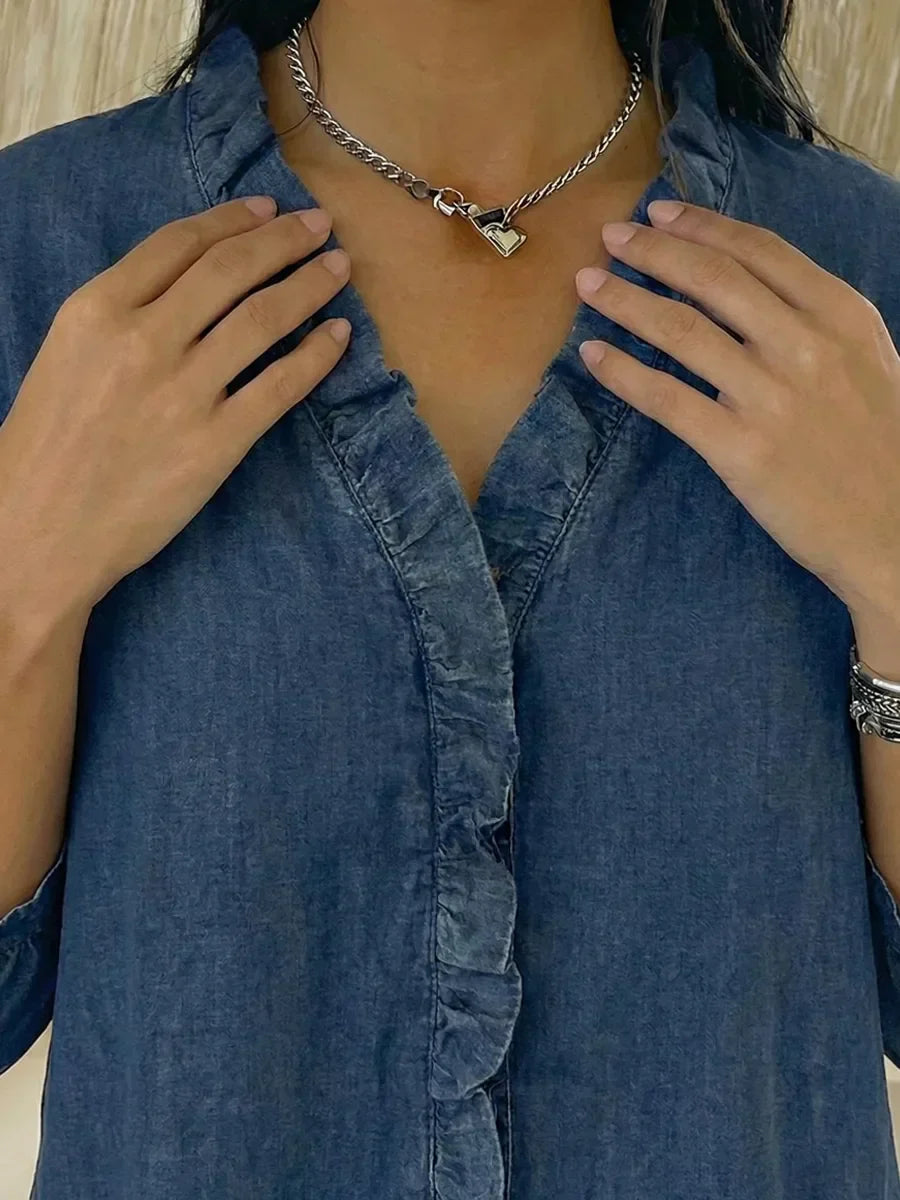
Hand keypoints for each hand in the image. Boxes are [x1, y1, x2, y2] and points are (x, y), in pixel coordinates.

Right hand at [0, 196, 350, 620]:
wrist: (39, 532)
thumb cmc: (46, 446)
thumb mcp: (66, 355)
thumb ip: (121, 314)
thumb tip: (187, 285)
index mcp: (97, 309)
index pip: (180, 244)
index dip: (234, 221)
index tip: (269, 211)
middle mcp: (142, 340)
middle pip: (230, 270)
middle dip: (283, 241)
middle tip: (318, 227)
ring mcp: (182, 393)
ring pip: (263, 318)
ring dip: (308, 286)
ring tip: (337, 269)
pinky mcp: (215, 444)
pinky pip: (279, 387)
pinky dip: (316, 356)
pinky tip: (338, 336)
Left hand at [574, 199, 899, 623]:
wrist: (895, 527)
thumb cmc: (881, 444)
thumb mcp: (867, 359)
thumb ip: (815, 318)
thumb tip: (749, 284)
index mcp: (840, 314)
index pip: (758, 251)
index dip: (700, 227)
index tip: (657, 215)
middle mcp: (804, 345)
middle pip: (712, 279)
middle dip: (652, 251)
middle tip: (609, 239)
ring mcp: (770, 397)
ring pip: (681, 331)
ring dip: (625, 301)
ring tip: (588, 285)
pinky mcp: (740, 450)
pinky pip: (668, 400)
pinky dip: (624, 373)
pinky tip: (593, 356)